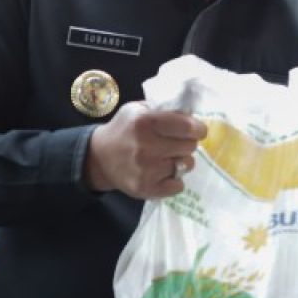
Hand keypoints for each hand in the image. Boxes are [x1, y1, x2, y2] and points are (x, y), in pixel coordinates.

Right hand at [84, 101, 207, 198]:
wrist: (100, 158)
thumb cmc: (124, 129)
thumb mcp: (138, 110)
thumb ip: (164, 109)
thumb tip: (192, 114)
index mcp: (145, 122)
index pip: (187, 127)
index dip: (198, 128)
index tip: (197, 130)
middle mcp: (145, 146)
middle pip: (190, 146)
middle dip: (187, 143)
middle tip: (177, 143)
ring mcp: (146, 170)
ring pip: (186, 165)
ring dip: (182, 161)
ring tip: (169, 157)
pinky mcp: (146, 188)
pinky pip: (178, 186)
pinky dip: (175, 180)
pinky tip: (163, 173)